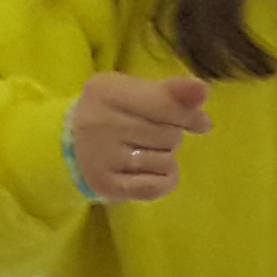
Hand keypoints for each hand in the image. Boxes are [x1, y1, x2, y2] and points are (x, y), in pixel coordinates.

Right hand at [66, 70, 210, 201]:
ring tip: (143, 151)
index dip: (188, 115)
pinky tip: (150, 173)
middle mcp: (98, 121)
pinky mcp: (106, 185)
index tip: (200, 122)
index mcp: (106, 90)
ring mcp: (100, 156)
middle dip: (171, 135)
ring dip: (165, 159)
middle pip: (170, 135)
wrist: (74, 145)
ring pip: (166, 161)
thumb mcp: (138, 92)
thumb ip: (172, 93)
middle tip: (149, 134)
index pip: (164, 104)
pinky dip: (164, 181)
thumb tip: (202, 91)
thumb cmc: (116, 115)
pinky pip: (157, 186)